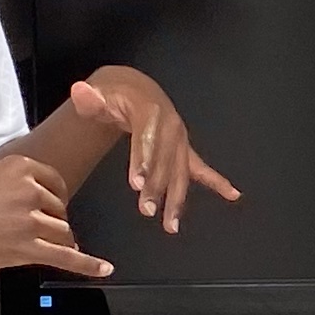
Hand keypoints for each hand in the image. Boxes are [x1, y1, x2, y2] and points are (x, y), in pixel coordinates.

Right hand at [0, 150, 109, 276]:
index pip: (55, 182)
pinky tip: (103, 268)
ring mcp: (29, 221)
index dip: (55, 197)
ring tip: (41, 246)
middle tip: (33, 230)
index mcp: (18, 168)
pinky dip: (88, 264)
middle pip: (59, 210)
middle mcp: (29, 191)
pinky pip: (66, 258)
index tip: (54, 205)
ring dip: (56, 241)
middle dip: (51, 221)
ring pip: (63, 233)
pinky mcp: (24, 249)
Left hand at [70, 70, 244, 235]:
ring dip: (177, 199)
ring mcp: (179, 139)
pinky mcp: (183, 149)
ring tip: (171, 225)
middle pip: (164, 160)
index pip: (146, 139)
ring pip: (180, 171)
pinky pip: (201, 168)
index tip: (137, 184)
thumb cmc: (115, 96)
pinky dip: (217, 182)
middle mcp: (170, 126)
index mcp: (150, 112)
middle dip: (157, 187)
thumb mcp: (99, 95)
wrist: (134, 88)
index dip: (143, 161)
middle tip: (147, 210)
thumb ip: (90, 99)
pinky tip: (232, 195)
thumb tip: (81, 93)